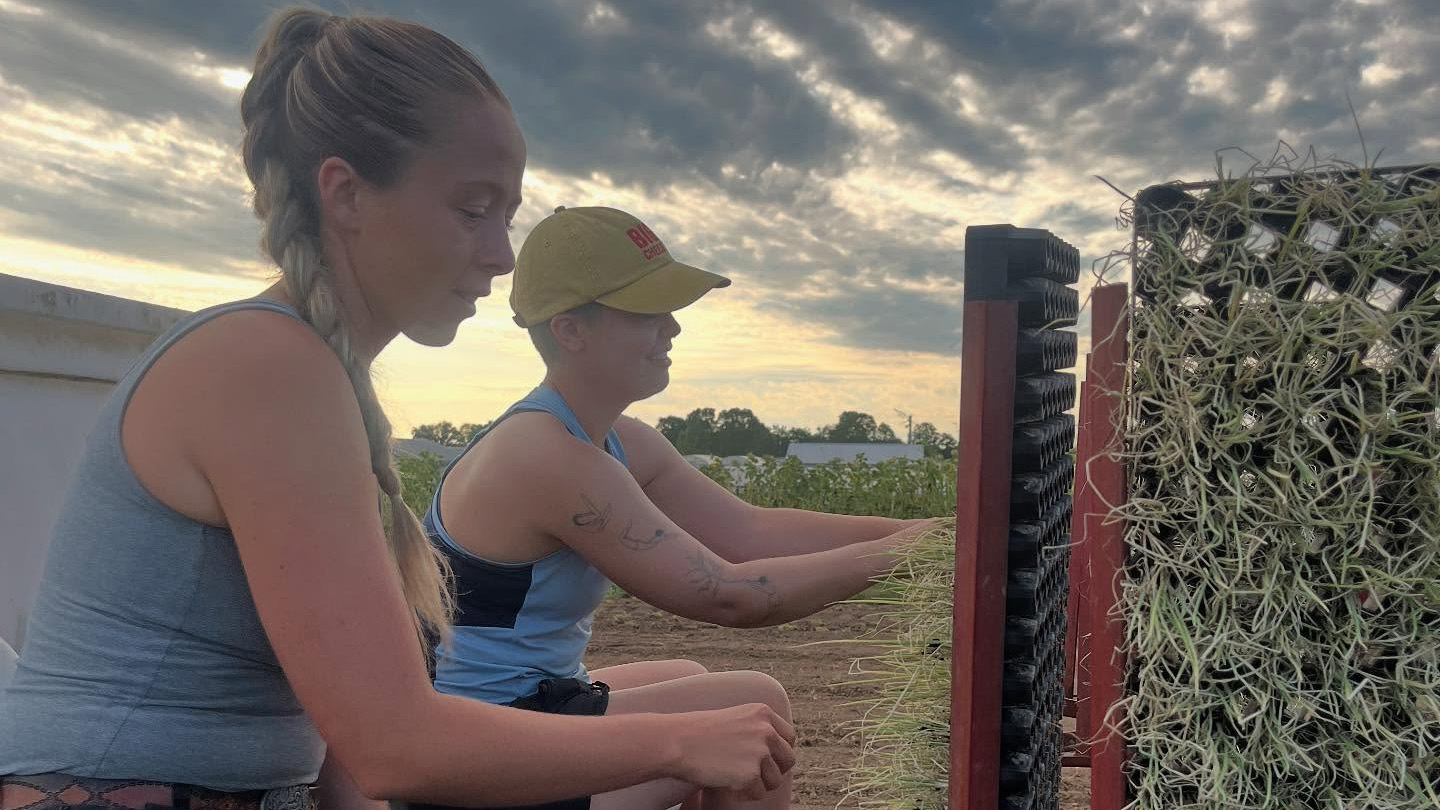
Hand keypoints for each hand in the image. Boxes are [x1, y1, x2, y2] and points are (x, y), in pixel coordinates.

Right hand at [667, 703, 795, 799]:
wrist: (677, 741)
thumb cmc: (698, 732)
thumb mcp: (735, 718)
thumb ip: (757, 730)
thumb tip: (773, 754)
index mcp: (763, 713)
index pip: (789, 737)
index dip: (778, 752)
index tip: (766, 760)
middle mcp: (766, 730)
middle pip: (788, 760)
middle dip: (773, 770)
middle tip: (753, 775)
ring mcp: (760, 752)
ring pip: (775, 780)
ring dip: (758, 784)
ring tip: (734, 778)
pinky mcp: (751, 774)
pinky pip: (758, 793)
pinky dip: (743, 793)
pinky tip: (726, 784)